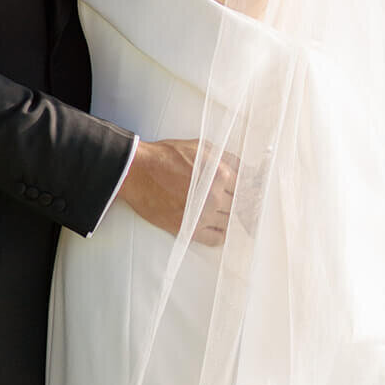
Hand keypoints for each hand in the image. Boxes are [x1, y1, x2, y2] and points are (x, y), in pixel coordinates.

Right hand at [119, 139, 237, 246]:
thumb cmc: (167, 156)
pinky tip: (216, 225)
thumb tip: (245, 168)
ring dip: (228, 215)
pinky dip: (221, 233)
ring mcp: (203, 215)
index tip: (247, 189)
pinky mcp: (190, 229)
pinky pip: (217, 238)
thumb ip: (226, 157)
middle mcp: (215, 197)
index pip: (246, 185)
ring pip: (230, 221)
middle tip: (230, 198)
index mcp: (221, 174)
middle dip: (236, 200)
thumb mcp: (201, 146)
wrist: (137, 172)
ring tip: (220, 209)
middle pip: (239, 204)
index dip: (246, 186)